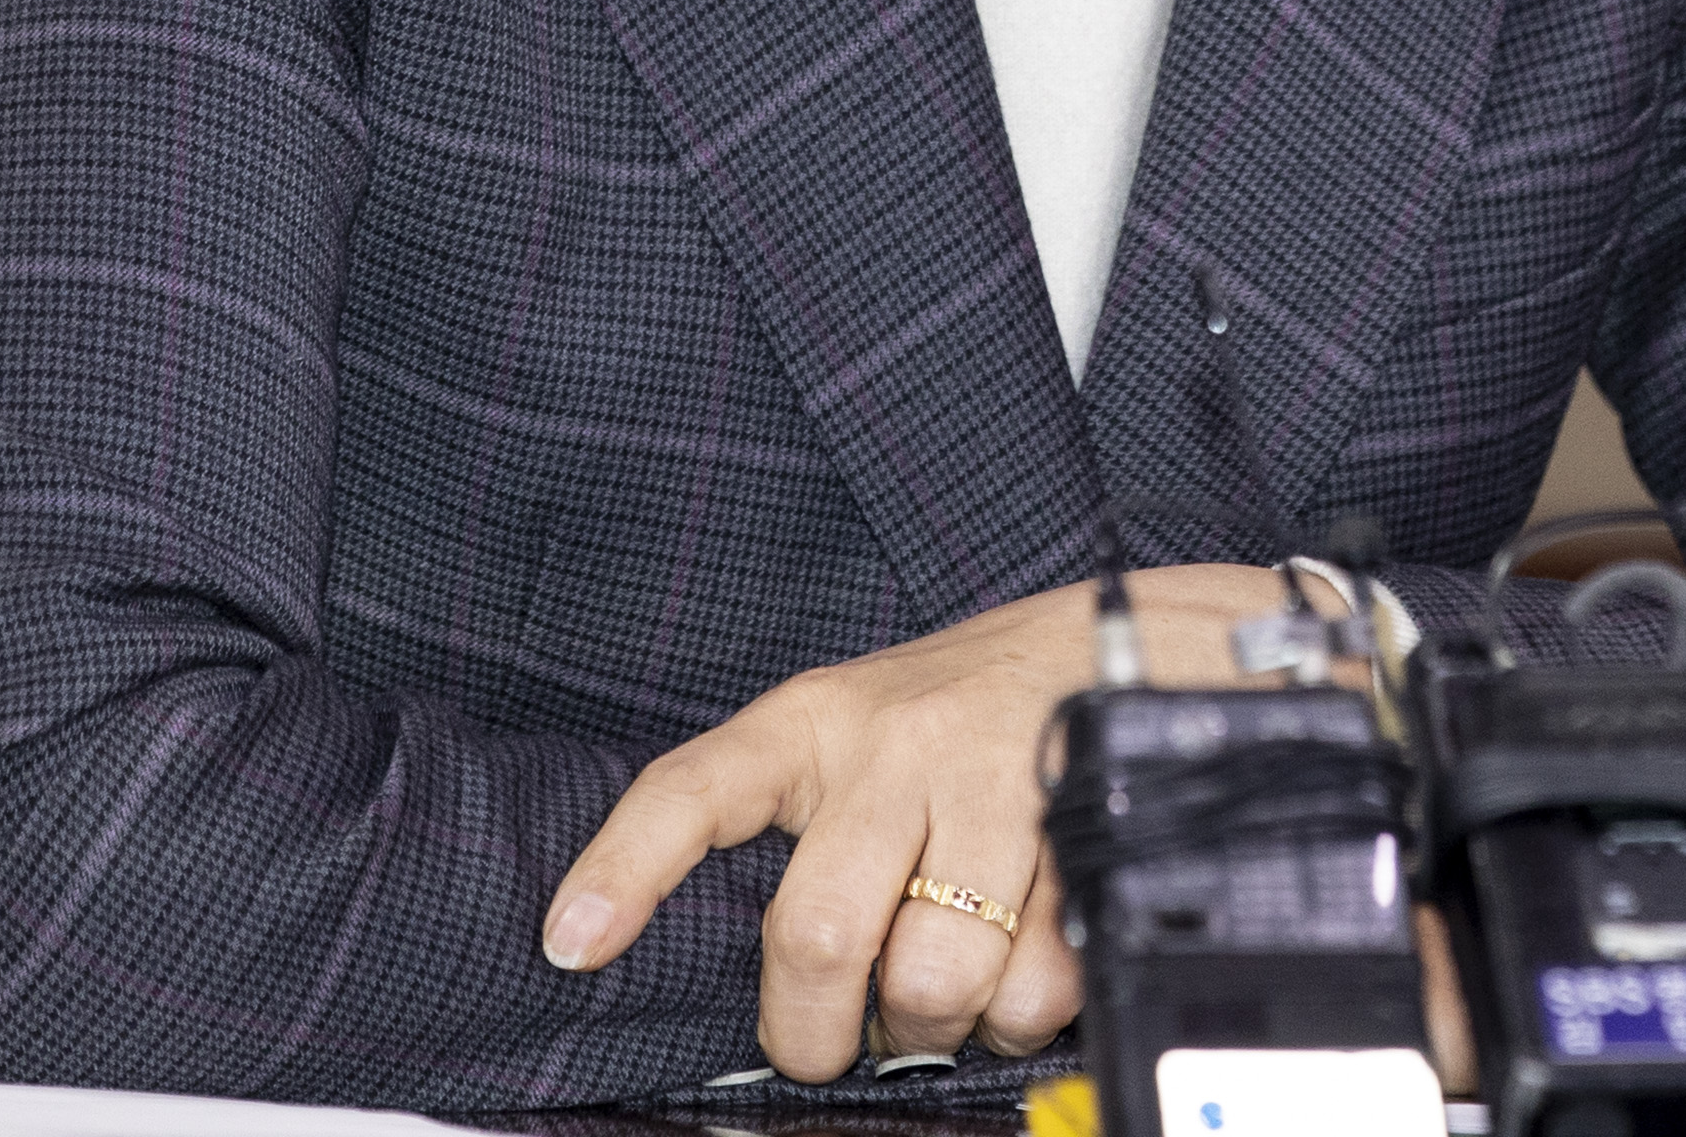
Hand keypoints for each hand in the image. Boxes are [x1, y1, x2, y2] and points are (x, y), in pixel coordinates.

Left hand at [542, 563, 1284, 1080]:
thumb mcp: (848, 732)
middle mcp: (897, 743)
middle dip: (820, 1031)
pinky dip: (1022, 1015)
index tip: (570, 945)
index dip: (624, 870)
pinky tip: (1017, 975)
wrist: (1114, 643)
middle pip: (819, 934)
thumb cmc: (952, 713)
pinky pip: (1040, 980)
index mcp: (815, 721)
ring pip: (936, 976)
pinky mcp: (1083, 828)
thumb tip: (725, 975)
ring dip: (935, 1028)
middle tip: (838, 1041)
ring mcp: (993, 782)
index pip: (694, 788)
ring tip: (942, 1000)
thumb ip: (790, 832)